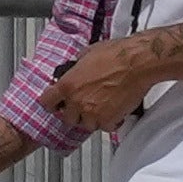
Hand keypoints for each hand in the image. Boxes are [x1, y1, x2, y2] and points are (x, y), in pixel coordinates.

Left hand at [51, 19, 182, 138]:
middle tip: (83, 104)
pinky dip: (110, 121)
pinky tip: (114, 110)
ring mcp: (93, 113)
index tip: (55, 103)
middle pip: (67, 118)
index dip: (51, 103)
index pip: (46, 102)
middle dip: (74, 113)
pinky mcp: (110, 120)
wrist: (136, 63)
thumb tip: (74, 70)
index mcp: (67, 85)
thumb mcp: (86, 54)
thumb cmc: (115, 55)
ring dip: (92, 118)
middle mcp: (77, 102)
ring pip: (87, 125)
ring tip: (102, 106)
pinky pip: (105, 127)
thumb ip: (75, 68)